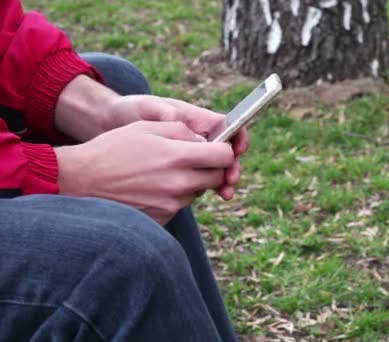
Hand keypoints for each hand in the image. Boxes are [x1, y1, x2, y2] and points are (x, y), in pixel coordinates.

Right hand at [55, 121, 234, 223]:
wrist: (81, 181)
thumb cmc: (114, 149)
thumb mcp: (148, 127)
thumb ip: (183, 131)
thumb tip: (206, 141)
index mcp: (178, 157)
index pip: (225, 157)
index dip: (224, 151)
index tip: (216, 148)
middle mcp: (179, 184)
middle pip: (217, 178)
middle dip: (211, 167)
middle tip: (191, 159)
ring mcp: (171, 205)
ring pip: (198, 192)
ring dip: (190, 182)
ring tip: (162, 172)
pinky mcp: (162, 219)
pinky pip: (179, 205)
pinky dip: (173, 196)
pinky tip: (151, 187)